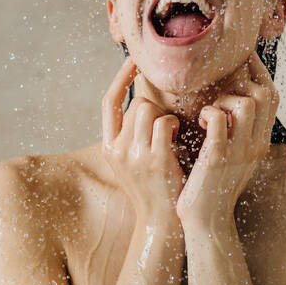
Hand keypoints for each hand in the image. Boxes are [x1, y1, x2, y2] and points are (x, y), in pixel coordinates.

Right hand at [101, 59, 187, 223]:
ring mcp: (135, 155)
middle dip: (155, 108)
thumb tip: (142, 104)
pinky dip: (174, 127)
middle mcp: (116, 150)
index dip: (120, 77)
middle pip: (136, 104)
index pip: (108, 102)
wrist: (161, 223)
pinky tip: (178, 142)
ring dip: (166, 118)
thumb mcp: (131, 163)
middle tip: (165, 128)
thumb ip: (131, 136)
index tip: (133, 61)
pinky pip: (165, 123)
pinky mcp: (156, 159)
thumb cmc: (154, 189)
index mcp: (108, 148)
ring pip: (149, 110)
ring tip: (171, 138)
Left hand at [176, 52, 279, 229]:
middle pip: (265, 94)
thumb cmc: (210, 190)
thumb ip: (234, 135)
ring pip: (247, 102)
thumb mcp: (232, 160)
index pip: (271, 97)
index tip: (242, 58)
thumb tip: (224, 108)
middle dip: (242, 79)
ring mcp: (239, 151)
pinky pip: (219, 119)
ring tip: (209, 112)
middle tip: (219, 82)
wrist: (206, 223)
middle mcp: (255, 145)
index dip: (259, 73)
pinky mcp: (218, 158)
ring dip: (224, 99)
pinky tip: (199, 123)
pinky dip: (208, 114)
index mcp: (259, 142)